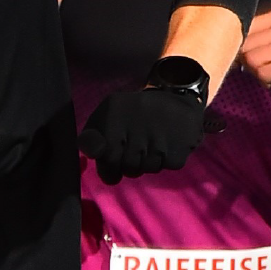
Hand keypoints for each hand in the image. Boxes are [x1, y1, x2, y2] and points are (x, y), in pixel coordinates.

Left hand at [78, 85, 205, 182]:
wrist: (177, 100)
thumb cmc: (133, 115)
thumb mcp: (106, 118)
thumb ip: (91, 138)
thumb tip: (91, 151)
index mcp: (114, 112)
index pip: (107, 158)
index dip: (109, 167)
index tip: (114, 160)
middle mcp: (136, 121)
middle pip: (127, 167)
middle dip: (128, 166)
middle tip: (135, 150)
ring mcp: (160, 135)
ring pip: (146, 169)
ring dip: (147, 163)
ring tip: (152, 143)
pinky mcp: (179, 143)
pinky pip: (166, 166)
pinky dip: (166, 160)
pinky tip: (167, 143)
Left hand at [241, 8, 270, 117]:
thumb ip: (249, 41)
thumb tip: (220, 44)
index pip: (242, 27)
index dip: (242, 48)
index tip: (256, 56)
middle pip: (244, 46)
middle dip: (250, 63)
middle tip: (269, 67)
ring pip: (251, 61)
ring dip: (259, 73)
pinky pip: (263, 74)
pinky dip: (268, 81)